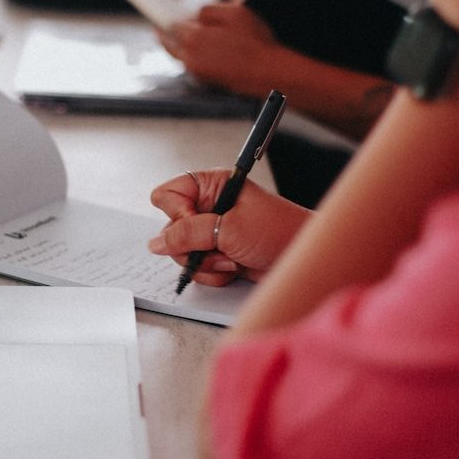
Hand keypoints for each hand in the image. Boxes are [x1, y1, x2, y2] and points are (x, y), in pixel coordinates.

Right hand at [148, 169, 310, 286]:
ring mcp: (211, 232)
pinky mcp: (217, 254)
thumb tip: (156, 243)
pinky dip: (213, 273)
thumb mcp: (229, 229)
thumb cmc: (277, 232)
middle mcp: (207, 207)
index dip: (177, 214)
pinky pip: (197, 268)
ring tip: (232, 258)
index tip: (198, 224)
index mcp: (211, 185)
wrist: (302, 259)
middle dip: (193, 245)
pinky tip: (235, 267)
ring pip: (181, 253)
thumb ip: (188, 234)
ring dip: (205, 262)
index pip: (167, 196)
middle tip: (219, 245)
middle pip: (170, 229)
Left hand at [157, 3, 280, 96]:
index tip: (161, 15)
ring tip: (176, 38)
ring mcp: (197, 73)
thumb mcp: (234, 13)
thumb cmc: (255, 42)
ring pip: (180, 57)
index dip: (169, 18)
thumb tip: (196, 17)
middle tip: (159, 29)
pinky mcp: (206, 82)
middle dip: (165, 35)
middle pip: (171, 44)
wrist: (269, 73)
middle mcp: (190, 58)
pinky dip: (189, 57)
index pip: (174, 25)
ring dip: (177, 47)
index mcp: (193, 38)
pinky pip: (191, 66)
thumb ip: (210, 10)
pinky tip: (195, 50)